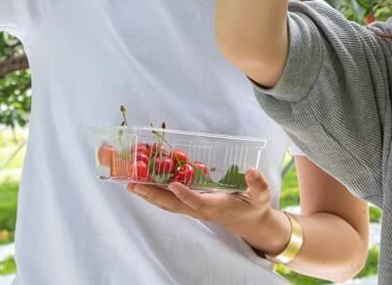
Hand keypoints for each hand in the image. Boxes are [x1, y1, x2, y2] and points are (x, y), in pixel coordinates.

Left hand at [128, 168, 277, 244]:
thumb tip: (252, 170)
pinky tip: (144, 186)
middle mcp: (201, 209)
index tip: (172, 184)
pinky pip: (170, 201)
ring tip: (131, 185)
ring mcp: (194, 208)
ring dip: (149, 195)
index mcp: (216, 206)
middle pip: (174, 205)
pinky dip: (156, 194)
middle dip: (153, 195)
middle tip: (134, 184)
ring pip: (168, 204)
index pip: (197, 202)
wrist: (249, 221)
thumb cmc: (253, 205)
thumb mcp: (261, 195)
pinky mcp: (191, 205)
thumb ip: (257, 183)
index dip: (185, 194)